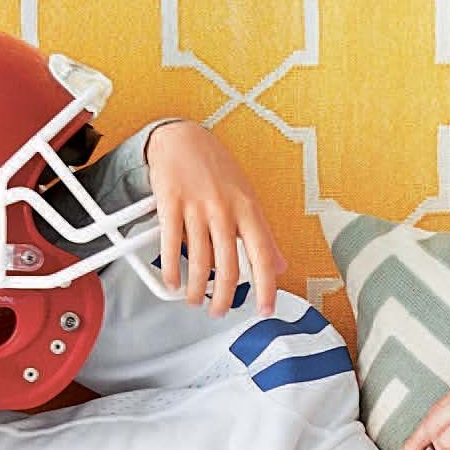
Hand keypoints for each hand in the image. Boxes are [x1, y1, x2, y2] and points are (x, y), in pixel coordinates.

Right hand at [144, 120, 286, 317]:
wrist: (182, 137)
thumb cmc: (217, 169)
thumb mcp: (248, 198)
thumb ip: (263, 235)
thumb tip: (279, 265)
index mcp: (248, 210)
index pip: (262, 257)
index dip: (266, 288)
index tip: (264, 310)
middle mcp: (225, 209)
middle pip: (228, 267)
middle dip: (224, 298)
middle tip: (219, 312)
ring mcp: (197, 206)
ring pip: (200, 262)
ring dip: (197, 290)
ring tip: (195, 300)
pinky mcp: (170, 203)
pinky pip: (171, 245)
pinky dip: (170, 270)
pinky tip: (172, 283)